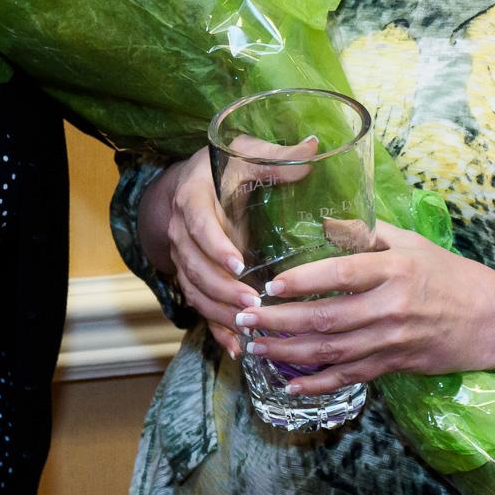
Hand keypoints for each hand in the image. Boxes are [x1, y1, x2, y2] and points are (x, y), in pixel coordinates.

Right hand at [137, 148, 260, 356]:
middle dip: (221, 287)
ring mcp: (183, 256)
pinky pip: (198, 305)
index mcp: (193, 197)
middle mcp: (180, 229)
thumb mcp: (249, 153)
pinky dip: (215, 328)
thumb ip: (278, 156)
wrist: (193, 181)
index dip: (215, 245)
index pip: (198, 224)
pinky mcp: (192, 275)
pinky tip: (237, 347)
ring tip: (248, 326)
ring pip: (194, 289)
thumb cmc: (227, 166)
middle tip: (253, 301)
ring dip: (218, 310)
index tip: (238, 263)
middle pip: (193, 265)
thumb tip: (314, 148)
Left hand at [234, 220, 494, 393]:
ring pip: (332, 351)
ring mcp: (391, 341)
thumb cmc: (448, 273)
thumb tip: (325, 221)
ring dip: (289, 352)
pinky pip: (350, 377)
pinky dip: (318, 383)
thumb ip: (366, 232)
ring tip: (255, 347)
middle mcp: (389, 307)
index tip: (269, 285)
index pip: (340, 274)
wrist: (492, 320)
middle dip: (279, 321)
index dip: (302, 281)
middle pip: (326, 317)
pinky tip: (290, 384)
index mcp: (393, 269)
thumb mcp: (411, 242)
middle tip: (244, 319)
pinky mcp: (394, 364)